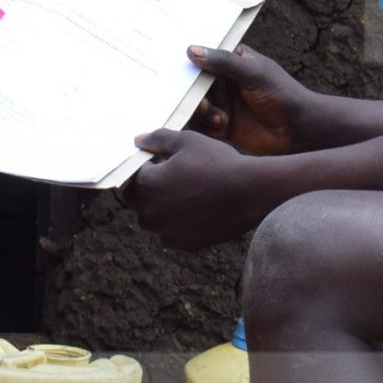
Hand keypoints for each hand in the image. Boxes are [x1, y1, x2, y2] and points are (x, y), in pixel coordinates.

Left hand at [119, 128, 276, 250]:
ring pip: (151, 220)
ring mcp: (166, 231)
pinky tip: (194, 212)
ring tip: (185, 195)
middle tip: (173, 179)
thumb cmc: (218, 162)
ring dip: (159, 209)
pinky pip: (169, 235)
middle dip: (148, 189)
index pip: (133, 175)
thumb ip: (158, 139)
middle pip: (137, 200)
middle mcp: (151, 212)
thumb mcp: (187, 141)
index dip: (147, 167)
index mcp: (147, 184)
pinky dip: (175, 226)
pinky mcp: (184, 244)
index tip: (165, 162)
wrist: (250, 193)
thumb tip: (137, 140)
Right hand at [187, 45, 320, 155]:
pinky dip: (207, 126)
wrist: (299, 129)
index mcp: (231, 62)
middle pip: (194, 85)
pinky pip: (203, 126)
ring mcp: (223, 104)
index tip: (175, 70)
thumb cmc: (282, 94)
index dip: (188, 63)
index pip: (202, 58)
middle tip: (203, 101)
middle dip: (192, 93)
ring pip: (196, 106)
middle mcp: (223, 82)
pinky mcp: (223, 127)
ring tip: (217, 116)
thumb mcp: (253, 73)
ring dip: (201, 112)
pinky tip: (222, 125)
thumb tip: (191, 50)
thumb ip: (223, 62)